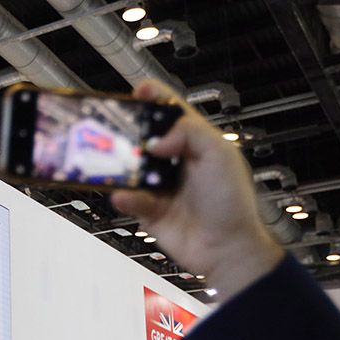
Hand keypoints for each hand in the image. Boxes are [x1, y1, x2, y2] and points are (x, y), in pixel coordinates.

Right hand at [111, 80, 283, 301]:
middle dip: (128, 132)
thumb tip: (155, 141)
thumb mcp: (218, 155)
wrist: (225, 248)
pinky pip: (130, 199)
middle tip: (111, 126)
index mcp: (195, 144)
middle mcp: (175, 162)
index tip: (139, 91)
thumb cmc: (230, 202)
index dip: (155, 99)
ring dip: (121, 166)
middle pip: (145, 139)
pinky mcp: (149, 210)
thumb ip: (189, 134)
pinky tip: (124, 195)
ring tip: (108, 161)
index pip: (173, 114)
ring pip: (132, 170)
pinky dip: (125, 197)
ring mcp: (161, 187)